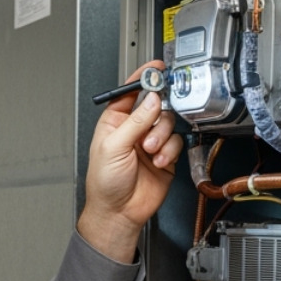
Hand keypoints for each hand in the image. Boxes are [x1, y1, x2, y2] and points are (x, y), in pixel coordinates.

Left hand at [78, 61, 183, 261]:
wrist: (118, 212)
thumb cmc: (104, 184)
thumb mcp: (113, 147)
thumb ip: (135, 122)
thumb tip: (151, 99)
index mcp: (114, 121)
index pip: (130, 91)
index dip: (143, 78)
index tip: (156, 68)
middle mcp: (133, 129)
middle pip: (154, 105)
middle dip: (155, 117)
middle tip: (152, 126)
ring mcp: (150, 142)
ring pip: (167, 123)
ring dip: (161, 137)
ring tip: (150, 152)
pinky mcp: (165, 156)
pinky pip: (175, 142)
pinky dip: (169, 151)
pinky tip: (158, 161)